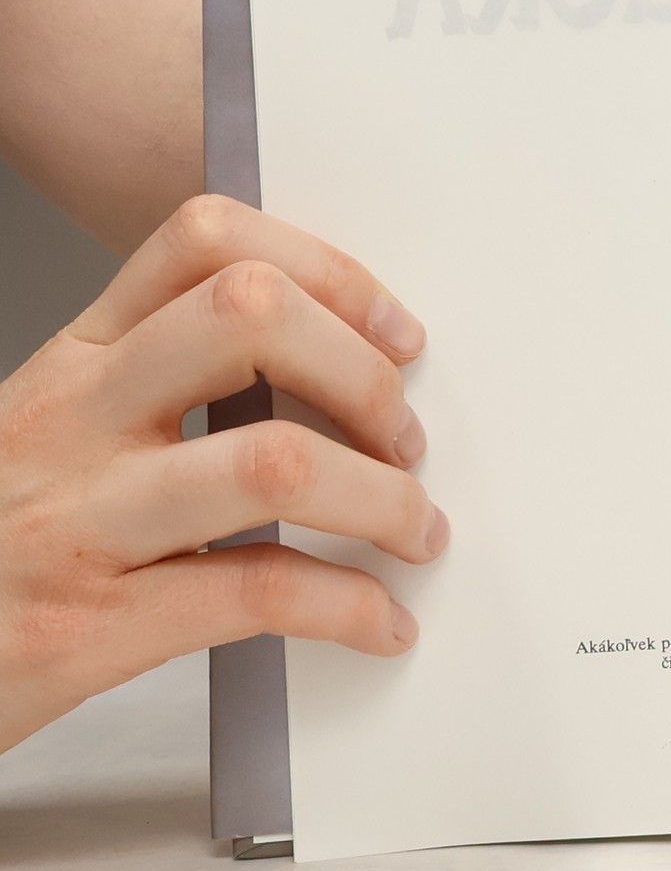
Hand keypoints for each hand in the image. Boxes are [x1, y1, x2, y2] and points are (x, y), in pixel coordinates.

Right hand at [0, 195, 447, 752]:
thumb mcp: (54, 437)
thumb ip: (162, 390)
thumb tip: (335, 379)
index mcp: (75, 362)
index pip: (205, 242)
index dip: (328, 272)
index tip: (396, 334)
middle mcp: (71, 419)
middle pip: (250, 317)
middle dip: (363, 374)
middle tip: (405, 439)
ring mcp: (76, 520)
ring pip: (271, 459)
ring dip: (380, 496)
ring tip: (415, 531)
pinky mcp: (85, 628)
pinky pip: (256, 591)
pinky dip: (349, 607)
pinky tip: (379, 622)